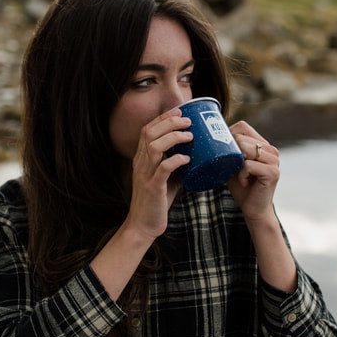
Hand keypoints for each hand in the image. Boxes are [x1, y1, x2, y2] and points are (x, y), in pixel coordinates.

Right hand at [124, 108, 192, 238]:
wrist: (143, 225)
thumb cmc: (156, 201)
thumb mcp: (165, 178)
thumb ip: (175, 165)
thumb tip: (196, 155)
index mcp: (140, 159)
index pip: (146, 130)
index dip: (162, 118)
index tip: (178, 112)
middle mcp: (140, 163)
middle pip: (149, 133)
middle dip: (169, 122)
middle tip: (187, 121)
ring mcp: (145, 174)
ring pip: (154, 146)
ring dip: (173, 137)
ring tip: (189, 136)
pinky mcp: (153, 188)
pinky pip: (163, 169)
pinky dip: (176, 160)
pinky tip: (187, 158)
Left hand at [227, 121, 279, 224]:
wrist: (254, 210)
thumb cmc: (241, 187)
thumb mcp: (232, 165)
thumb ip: (228, 151)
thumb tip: (206, 137)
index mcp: (263, 145)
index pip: (243, 127)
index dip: (229, 135)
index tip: (224, 151)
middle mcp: (271, 150)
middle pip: (243, 137)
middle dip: (231, 152)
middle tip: (232, 167)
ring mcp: (274, 161)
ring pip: (246, 149)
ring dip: (236, 163)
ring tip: (239, 175)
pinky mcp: (273, 173)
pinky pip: (249, 165)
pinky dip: (241, 174)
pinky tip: (244, 182)